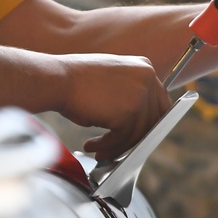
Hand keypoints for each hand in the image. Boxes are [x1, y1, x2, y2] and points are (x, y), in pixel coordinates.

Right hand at [58, 53, 172, 161]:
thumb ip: (130, 94)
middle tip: (116, 147)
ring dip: (116, 146)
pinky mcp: (129, 112)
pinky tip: (92, 146)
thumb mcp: (112, 80)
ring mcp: (140, 94)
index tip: (137, 136)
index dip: (149, 123)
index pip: (160, 103)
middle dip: (133, 138)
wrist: (57, 78)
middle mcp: (148, 78)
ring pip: (137, 133)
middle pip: (153, 121)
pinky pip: (123, 139)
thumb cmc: (76, 81)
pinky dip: (108, 147)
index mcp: (145, 67)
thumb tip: (139, 122)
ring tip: (98, 150)